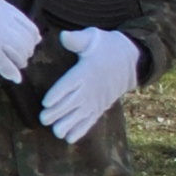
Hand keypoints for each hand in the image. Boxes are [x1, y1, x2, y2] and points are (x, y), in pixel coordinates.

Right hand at [0, 0, 39, 82]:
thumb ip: (4, 16)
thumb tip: (32, 35)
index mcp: (0, 4)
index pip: (28, 25)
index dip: (31, 39)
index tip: (28, 46)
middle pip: (25, 39)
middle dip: (26, 52)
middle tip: (20, 59)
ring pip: (18, 50)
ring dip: (19, 61)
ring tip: (15, 65)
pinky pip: (4, 60)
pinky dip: (10, 71)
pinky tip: (15, 77)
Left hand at [39, 27, 142, 143]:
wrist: (132, 59)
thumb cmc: (106, 46)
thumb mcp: (93, 37)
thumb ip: (78, 40)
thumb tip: (63, 36)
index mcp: (86, 71)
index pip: (70, 83)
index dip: (58, 93)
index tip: (47, 102)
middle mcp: (91, 88)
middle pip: (73, 102)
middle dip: (58, 112)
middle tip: (44, 119)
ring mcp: (96, 99)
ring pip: (81, 114)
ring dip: (68, 124)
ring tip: (57, 132)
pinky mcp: (101, 106)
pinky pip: (91, 120)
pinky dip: (81, 130)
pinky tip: (70, 139)